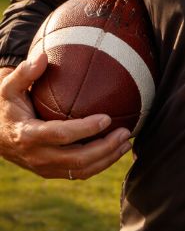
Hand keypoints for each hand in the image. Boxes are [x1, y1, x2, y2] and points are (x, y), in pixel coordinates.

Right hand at [0, 53, 131, 179]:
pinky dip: (99, 165)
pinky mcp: (51, 172)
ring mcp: (44, 168)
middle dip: (105, 148)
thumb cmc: (6, 105)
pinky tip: (115, 151)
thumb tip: (42, 57)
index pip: (61, 135)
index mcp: (28, 135)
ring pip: (80, 171)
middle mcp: (37, 156)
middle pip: (76, 160)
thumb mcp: (7, 87)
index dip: (85, 129)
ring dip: (107, 159)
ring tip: (126, 143)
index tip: (107, 117)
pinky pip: (78, 173)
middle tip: (125, 132)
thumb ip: (24, 73)